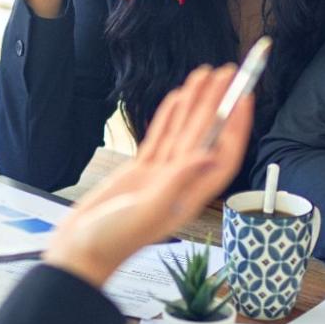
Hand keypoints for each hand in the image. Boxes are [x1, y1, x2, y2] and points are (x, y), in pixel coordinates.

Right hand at [43, 64, 249, 287]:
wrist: (80, 251)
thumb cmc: (112, 240)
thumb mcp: (149, 212)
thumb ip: (178, 182)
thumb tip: (210, 156)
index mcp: (189, 195)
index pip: (222, 153)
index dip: (236, 125)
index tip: (243, 96)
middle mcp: (180, 183)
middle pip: (206, 136)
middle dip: (219, 104)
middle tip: (231, 72)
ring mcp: (159, 177)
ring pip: (184, 132)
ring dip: (196, 104)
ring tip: (206, 74)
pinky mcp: (139, 173)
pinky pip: (159, 138)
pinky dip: (168, 117)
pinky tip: (176, 97)